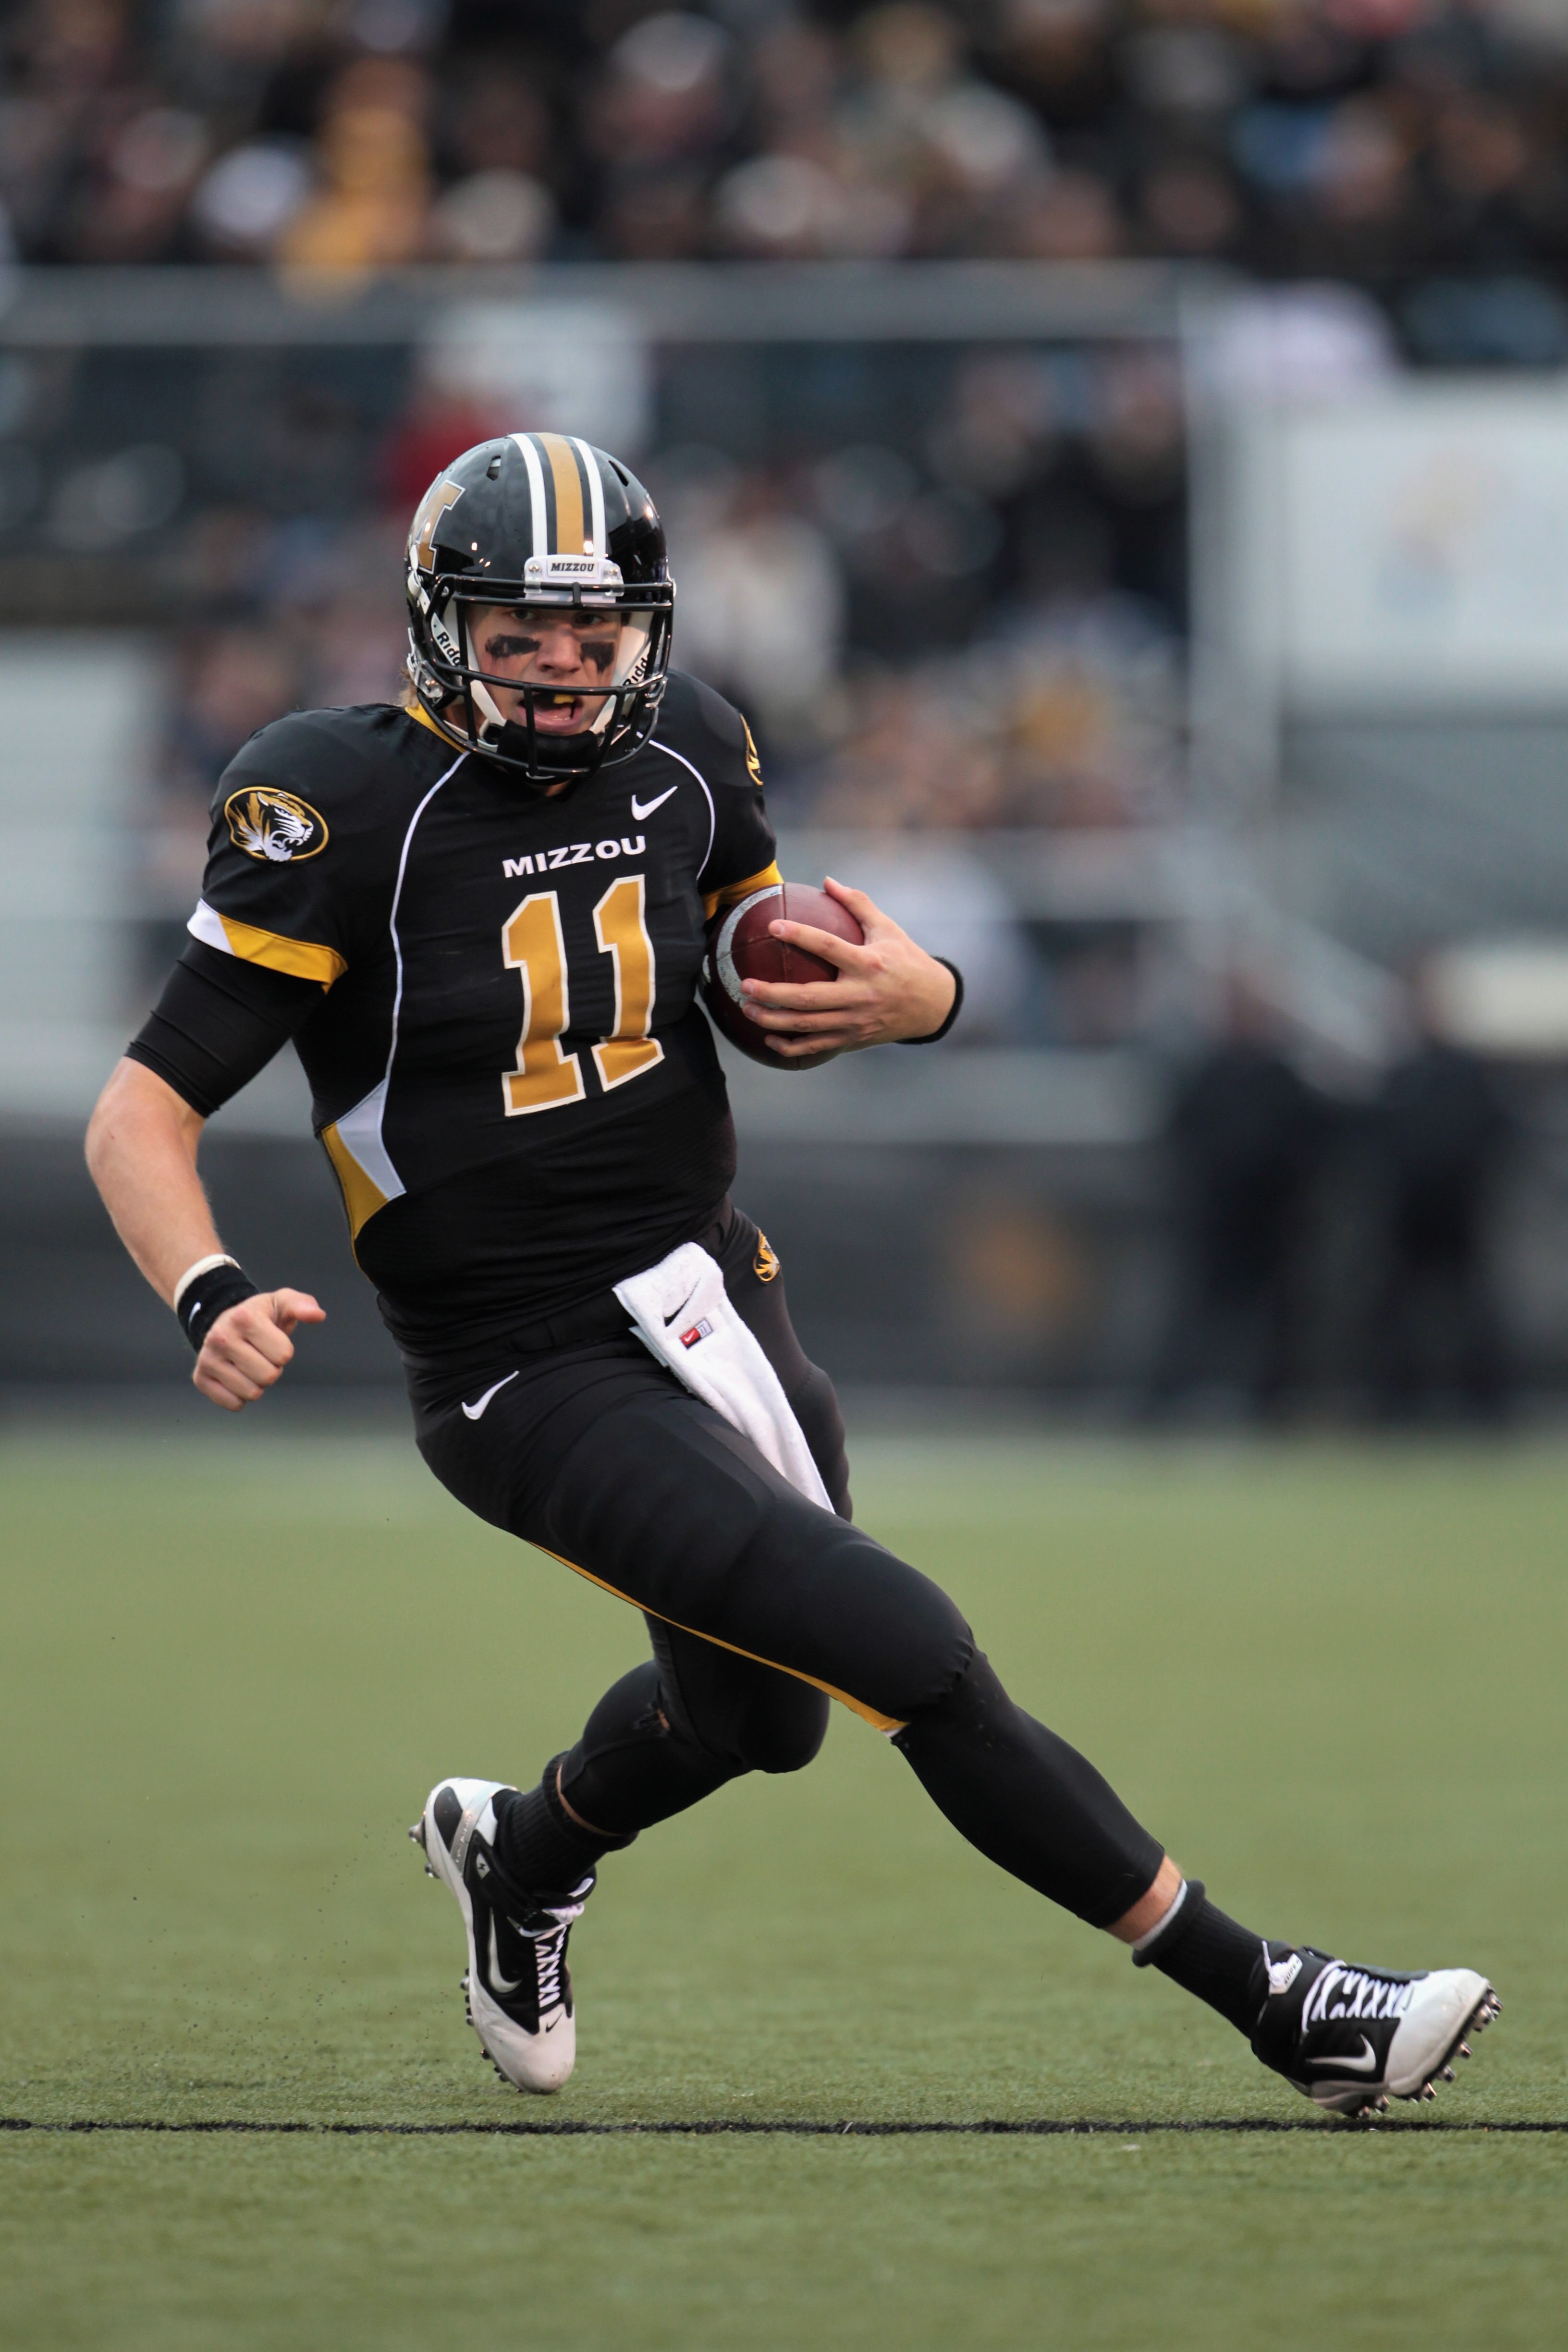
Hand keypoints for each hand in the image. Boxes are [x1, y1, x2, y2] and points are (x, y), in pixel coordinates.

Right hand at [193, 1289, 325, 1411]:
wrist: (224, 1321)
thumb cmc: (259, 1316)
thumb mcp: (282, 1302)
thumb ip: (303, 1305)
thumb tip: (317, 1315)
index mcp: (244, 1318)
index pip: (283, 1355)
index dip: (284, 1351)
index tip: (272, 1341)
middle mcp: (220, 1338)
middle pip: (268, 1377)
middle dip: (272, 1369)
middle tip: (261, 1355)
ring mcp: (207, 1359)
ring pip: (251, 1393)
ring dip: (257, 1384)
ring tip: (248, 1364)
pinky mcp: (200, 1378)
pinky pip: (233, 1404)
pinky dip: (240, 1396)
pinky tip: (236, 1376)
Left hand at [739, 877, 956, 1060]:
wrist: (933, 1005)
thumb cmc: (907, 961)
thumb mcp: (888, 929)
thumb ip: (858, 904)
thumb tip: (828, 880)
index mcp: (869, 963)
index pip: (828, 947)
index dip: (800, 936)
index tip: (772, 926)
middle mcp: (861, 995)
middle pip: (810, 998)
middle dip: (774, 994)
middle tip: (745, 984)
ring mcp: (856, 1021)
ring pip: (809, 1026)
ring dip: (774, 1021)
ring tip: (747, 1009)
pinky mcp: (854, 1038)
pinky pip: (817, 1046)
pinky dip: (792, 1047)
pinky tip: (769, 1040)